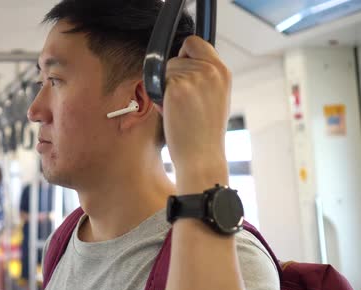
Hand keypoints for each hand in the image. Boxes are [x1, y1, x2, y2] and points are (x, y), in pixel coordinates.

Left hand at [161, 36, 230, 193]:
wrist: (201, 156)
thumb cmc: (204, 132)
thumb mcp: (215, 98)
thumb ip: (204, 77)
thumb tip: (181, 61)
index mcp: (223, 72)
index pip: (195, 43)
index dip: (184, 54)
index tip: (182, 70)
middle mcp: (211, 70)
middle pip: (176, 56)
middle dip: (173, 76)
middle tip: (182, 101)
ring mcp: (195, 77)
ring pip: (165, 70)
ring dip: (165, 88)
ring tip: (179, 110)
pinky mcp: (177, 87)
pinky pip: (157, 82)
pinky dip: (159, 97)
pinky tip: (172, 113)